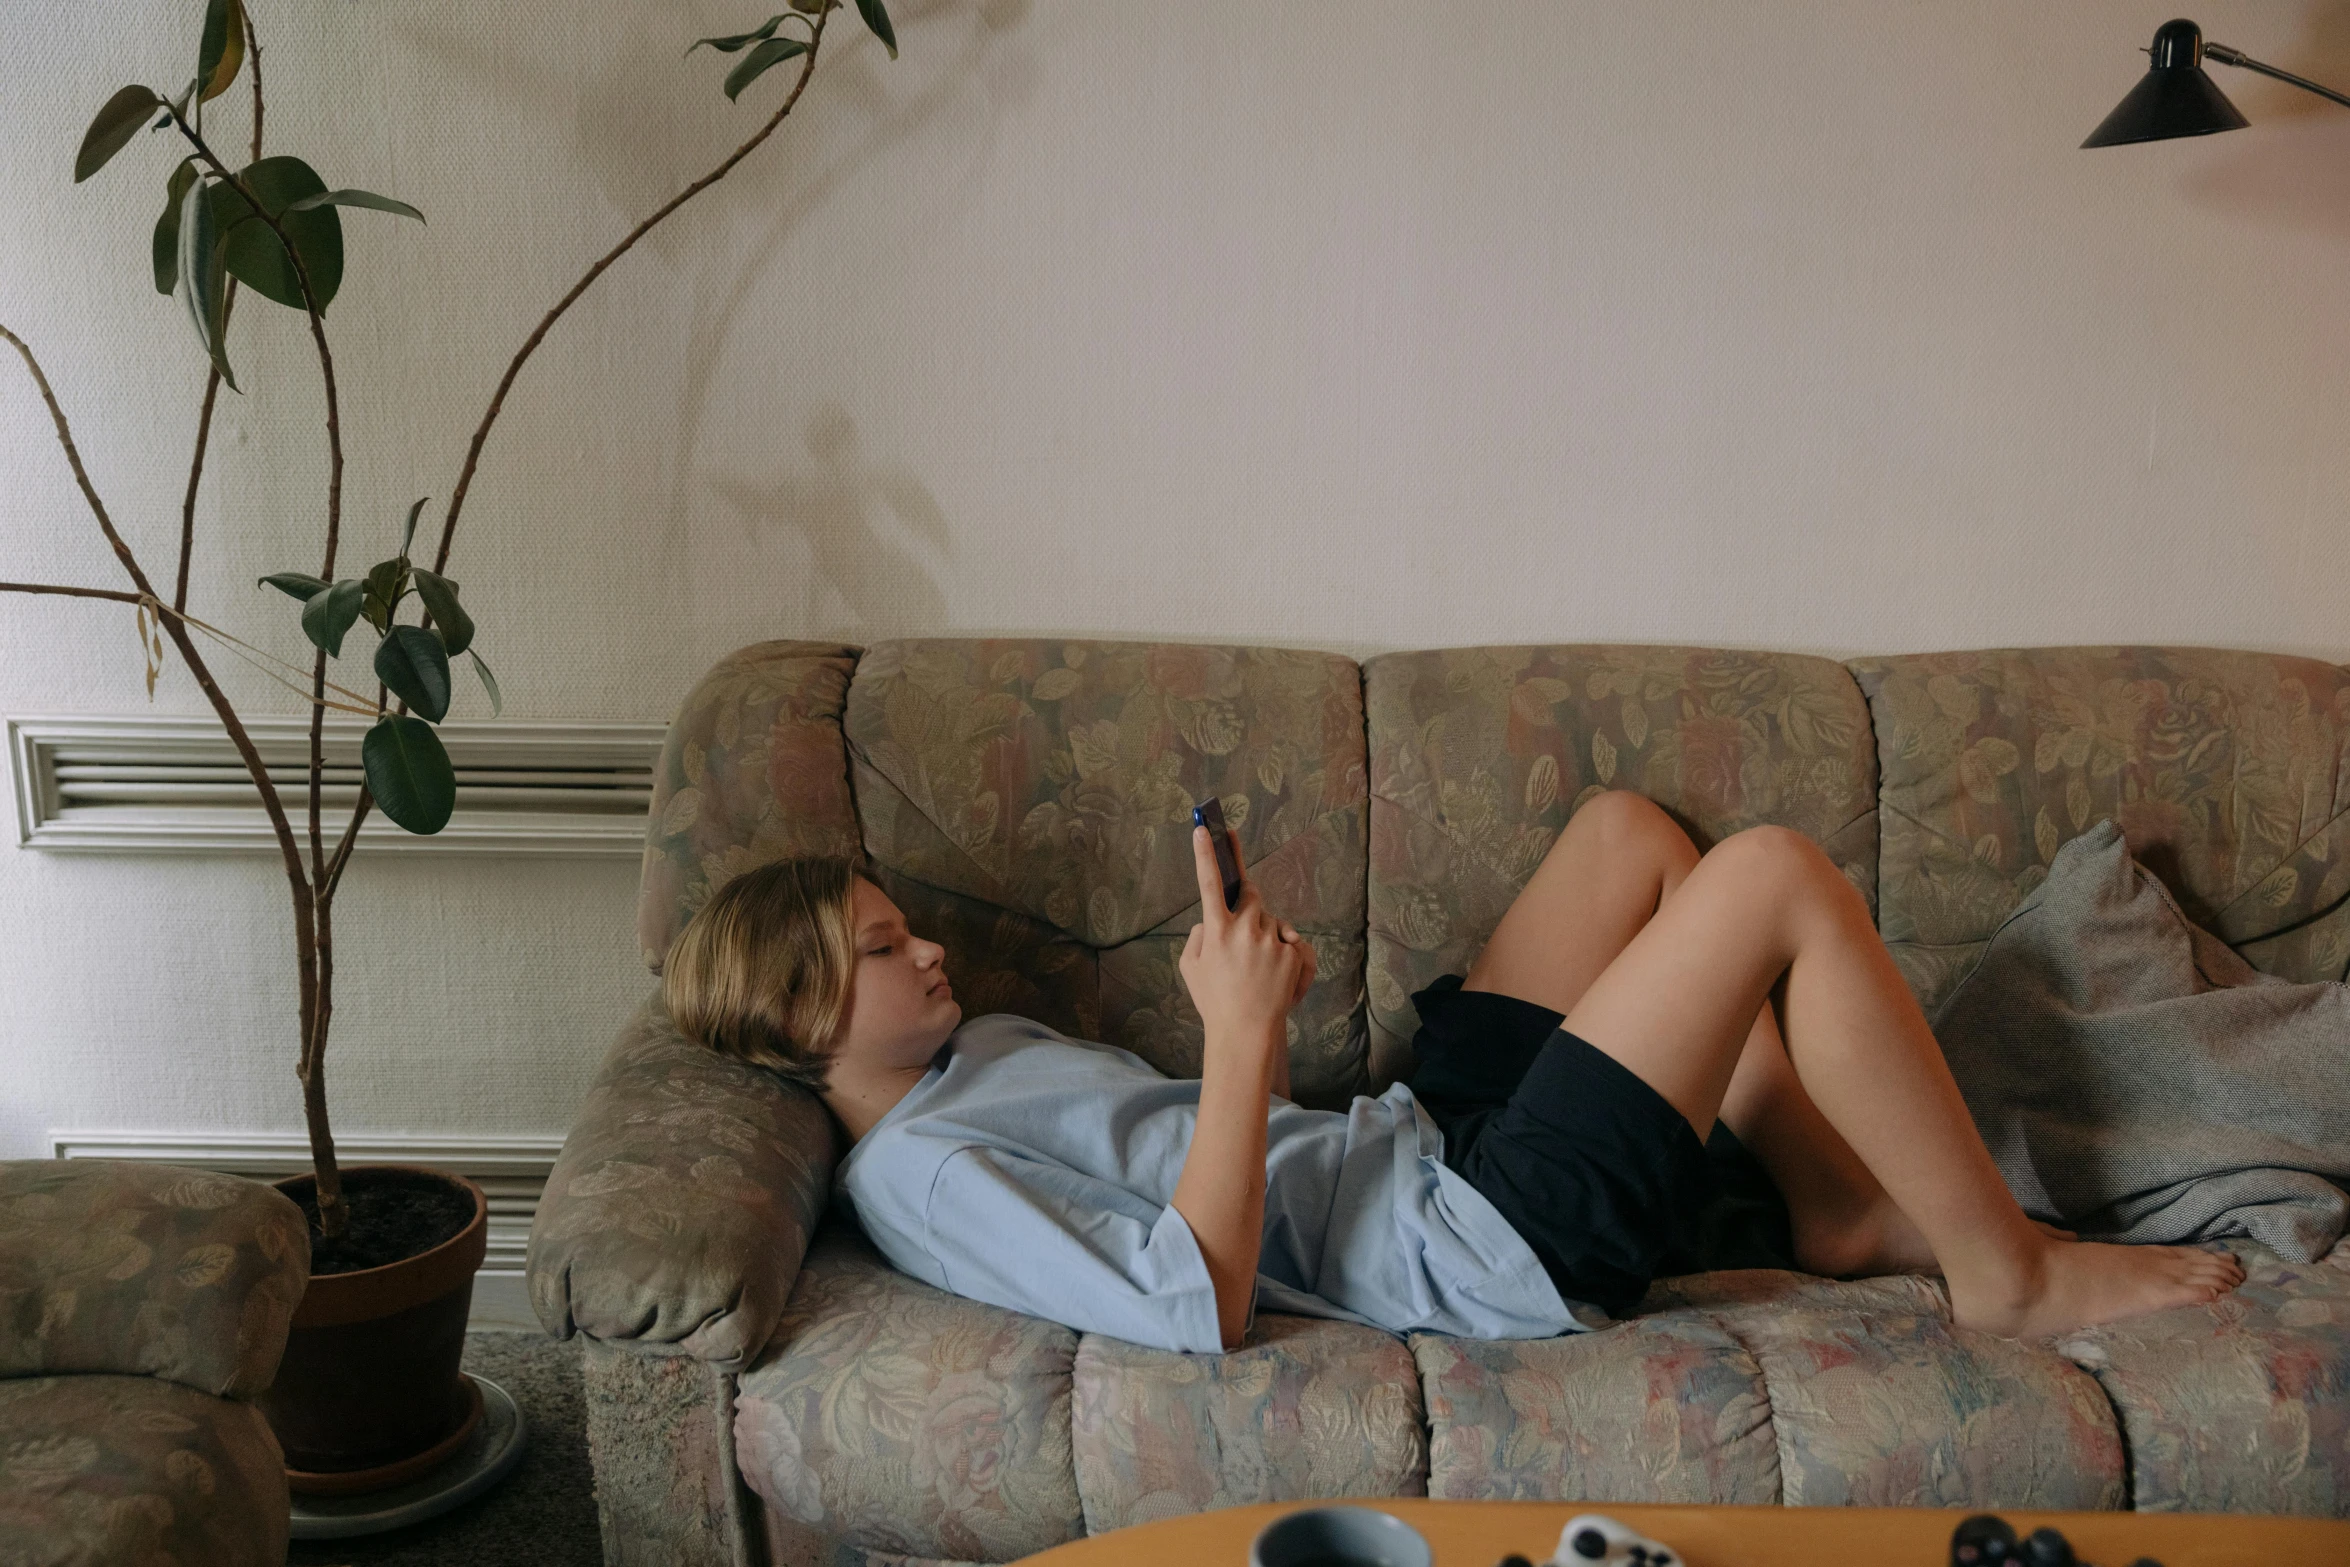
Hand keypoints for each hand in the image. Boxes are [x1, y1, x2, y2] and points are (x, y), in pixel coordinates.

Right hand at [1178, 822, 1311, 1041]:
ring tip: (1260, 969)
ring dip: (1268, 935)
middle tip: (1245, 925)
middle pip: (1252, 894)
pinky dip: (1288, 955)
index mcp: (1216, 930)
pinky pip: (1293, 942)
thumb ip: (1198, 935)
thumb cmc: (1215, 1001)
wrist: (1246, 1033)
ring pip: (1273, 920)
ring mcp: (1272, 941)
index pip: (1209, 882)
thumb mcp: (1190, 967)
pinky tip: (1278, 977)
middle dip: (1249, 901)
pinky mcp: (1294, 954)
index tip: (1204, 828)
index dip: (1205, 853)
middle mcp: (1245, 929)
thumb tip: (1211, 920)